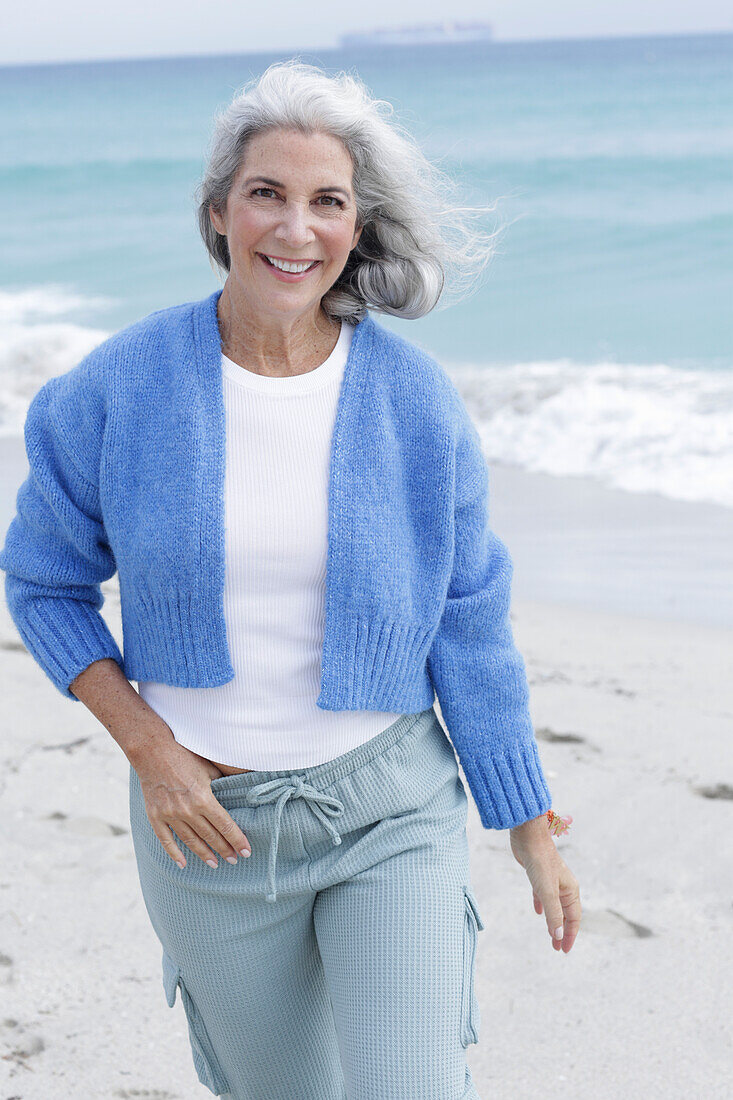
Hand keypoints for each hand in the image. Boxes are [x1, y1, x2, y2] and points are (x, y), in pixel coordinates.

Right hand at [131, 731, 252, 870]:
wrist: (153, 750)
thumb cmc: (184, 755)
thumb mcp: (209, 766)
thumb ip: (223, 782)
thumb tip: (240, 790)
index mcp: (204, 798)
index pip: (225, 825)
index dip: (237, 840)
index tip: (246, 852)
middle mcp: (188, 810)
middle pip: (210, 836)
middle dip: (224, 849)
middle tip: (234, 860)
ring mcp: (170, 815)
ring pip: (191, 841)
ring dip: (204, 854)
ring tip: (215, 864)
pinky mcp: (155, 816)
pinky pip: (166, 840)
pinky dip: (174, 854)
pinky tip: (183, 864)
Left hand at [509, 815, 580, 952]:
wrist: (528, 836)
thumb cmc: (540, 861)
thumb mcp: (547, 891)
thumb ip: (553, 914)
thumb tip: (558, 935)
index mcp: (571, 890)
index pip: (573, 919)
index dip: (569, 935)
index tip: (562, 950)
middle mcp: (564, 886)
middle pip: (566, 914)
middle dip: (562, 931)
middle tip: (556, 948)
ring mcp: (552, 880)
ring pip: (555, 906)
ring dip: (553, 921)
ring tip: (550, 935)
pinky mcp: (539, 875)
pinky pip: (543, 895)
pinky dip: (542, 905)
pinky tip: (538, 912)